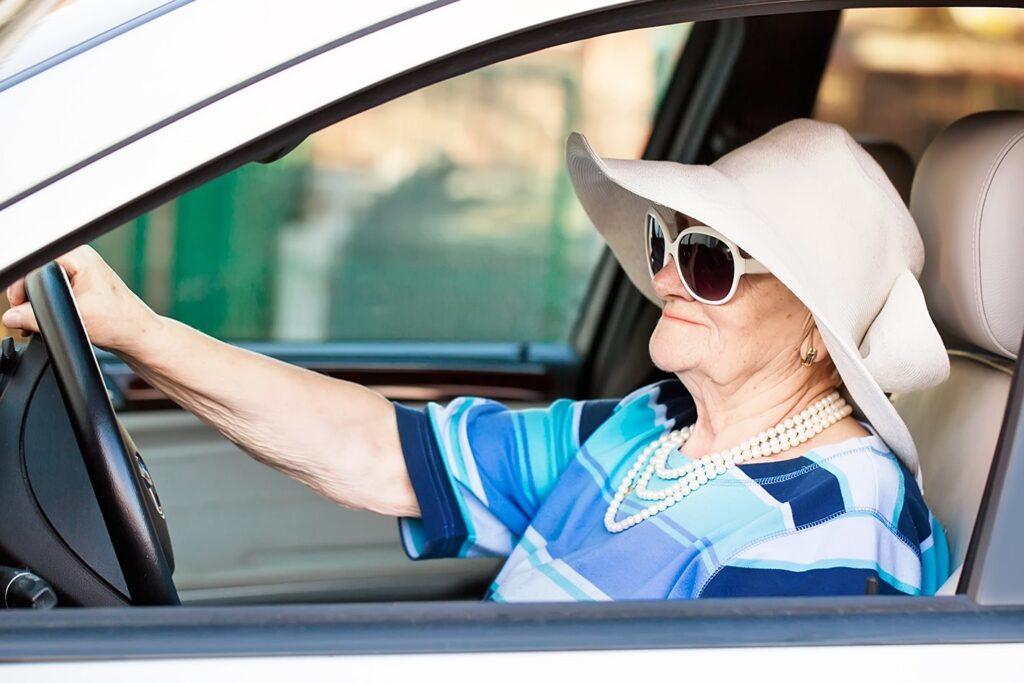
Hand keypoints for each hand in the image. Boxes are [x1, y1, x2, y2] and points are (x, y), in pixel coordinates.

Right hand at [2, 246, 161, 356]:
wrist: (138, 336)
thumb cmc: (120, 322)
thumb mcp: (75, 319)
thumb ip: (36, 318)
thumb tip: (11, 317)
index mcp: (80, 257)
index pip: (37, 262)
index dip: (23, 284)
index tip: (20, 304)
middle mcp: (80, 261)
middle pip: (37, 273)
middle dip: (28, 296)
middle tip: (25, 316)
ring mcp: (80, 274)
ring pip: (43, 285)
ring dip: (36, 304)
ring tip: (35, 322)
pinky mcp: (80, 289)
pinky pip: (53, 293)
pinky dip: (45, 308)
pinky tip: (43, 322)